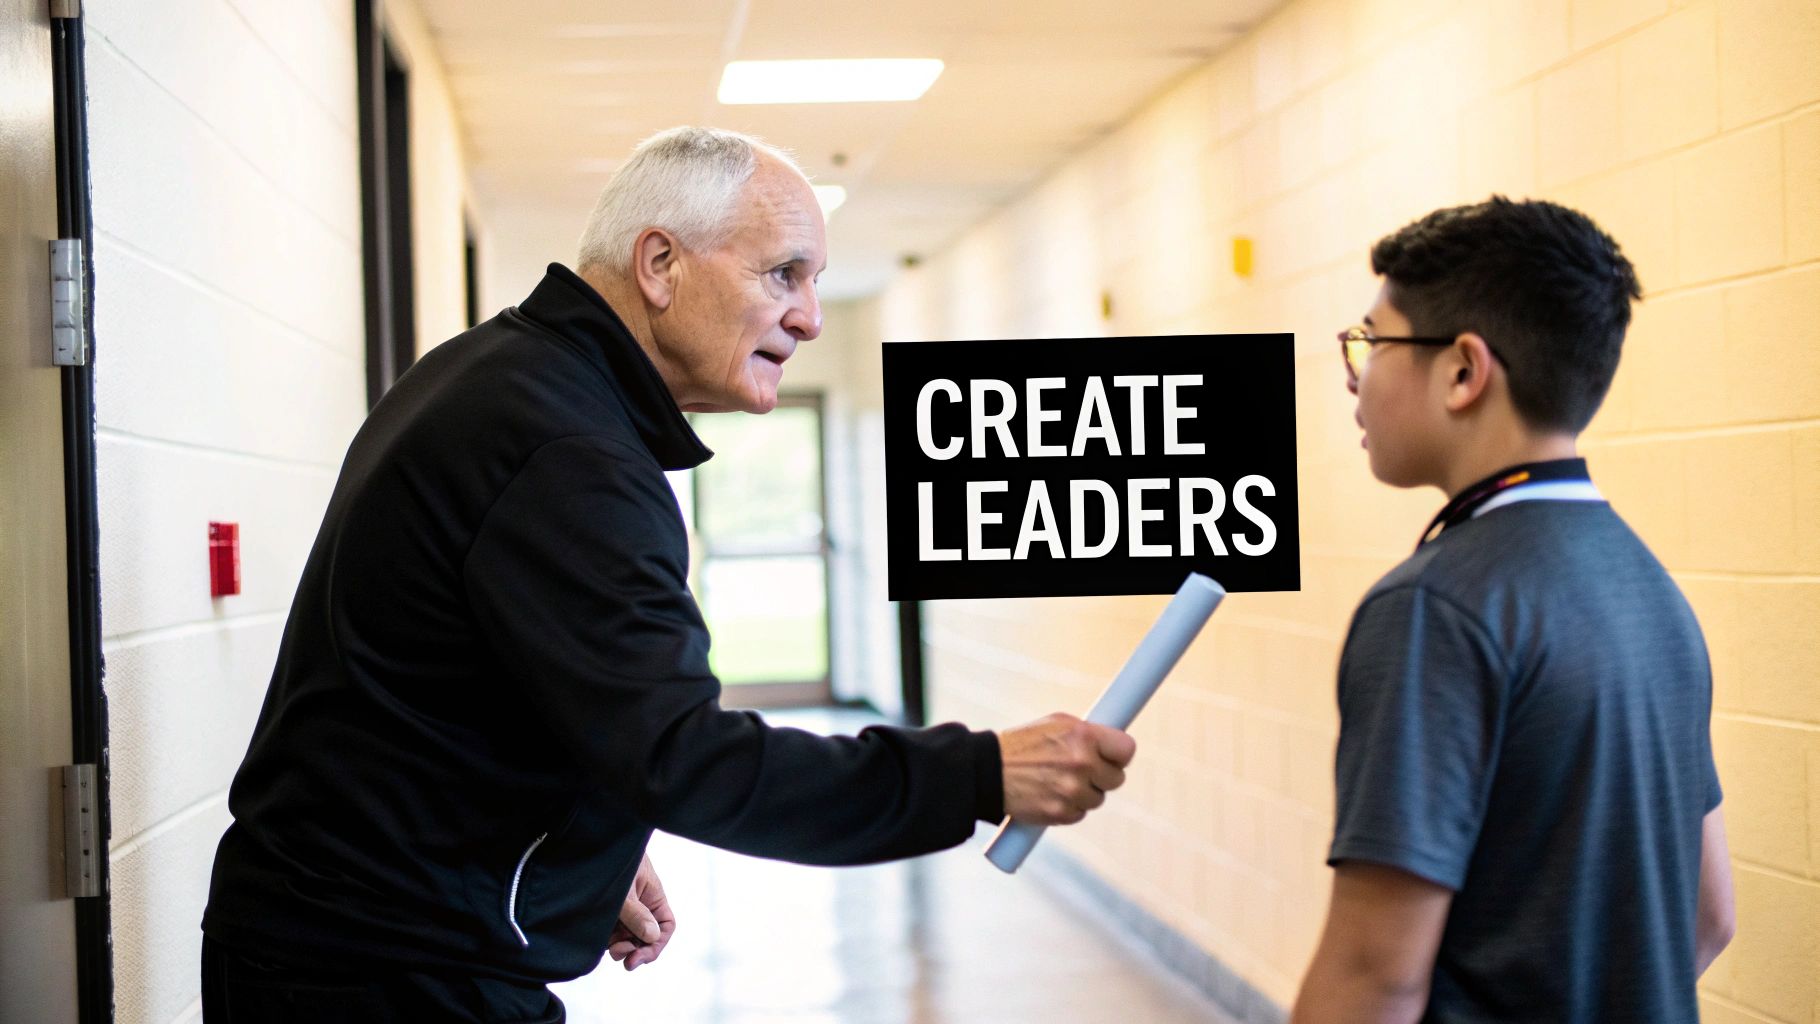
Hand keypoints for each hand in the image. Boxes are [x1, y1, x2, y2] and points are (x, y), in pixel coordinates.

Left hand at [606, 854, 673, 970]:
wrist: (589, 843)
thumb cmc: (613, 860)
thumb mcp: (623, 890)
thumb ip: (636, 914)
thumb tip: (652, 937)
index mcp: (653, 896)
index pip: (665, 926)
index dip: (655, 945)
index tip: (638, 958)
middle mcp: (641, 904)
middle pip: (646, 936)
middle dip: (635, 949)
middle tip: (619, 955)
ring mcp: (624, 907)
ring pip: (627, 935)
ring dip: (620, 945)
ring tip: (609, 947)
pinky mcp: (607, 908)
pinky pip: (612, 929)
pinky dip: (608, 938)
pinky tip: (599, 939)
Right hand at [997, 713, 1135, 824]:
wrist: (989, 772)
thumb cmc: (1023, 744)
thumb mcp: (1056, 724)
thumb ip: (1087, 733)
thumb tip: (1114, 743)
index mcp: (1084, 736)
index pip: (1126, 750)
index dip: (1119, 754)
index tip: (1112, 756)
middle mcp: (1082, 763)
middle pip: (1116, 779)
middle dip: (1102, 776)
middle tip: (1083, 770)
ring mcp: (1073, 791)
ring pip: (1098, 799)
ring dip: (1084, 793)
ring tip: (1058, 781)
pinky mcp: (1062, 813)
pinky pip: (1080, 814)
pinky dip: (1069, 807)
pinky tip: (1050, 794)